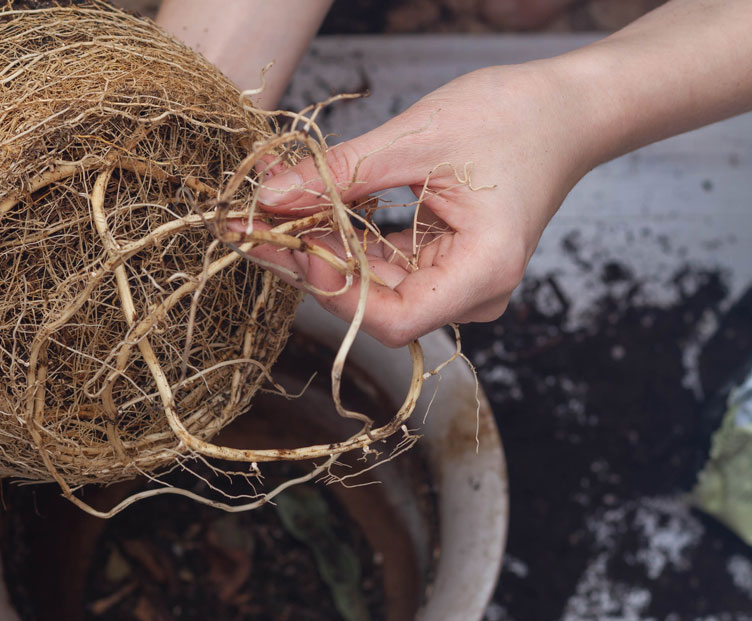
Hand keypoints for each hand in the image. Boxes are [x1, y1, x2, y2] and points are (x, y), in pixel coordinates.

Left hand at [252, 63, 591, 346]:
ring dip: (317, 247)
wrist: (565, 110)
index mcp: (481, 273)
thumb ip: (339, 174)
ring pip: (369, 284)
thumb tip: (268, 196)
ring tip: (266, 212)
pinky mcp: (442, 266)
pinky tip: (304, 210)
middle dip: (307, 262)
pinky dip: (343, 238)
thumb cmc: (513, 117)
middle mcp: (471, 294)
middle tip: (247, 225)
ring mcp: (456, 284)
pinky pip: (382, 265)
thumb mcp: (416, 138)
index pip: (389, 319)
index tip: (290, 243)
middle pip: (371, 303)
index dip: (332, 288)